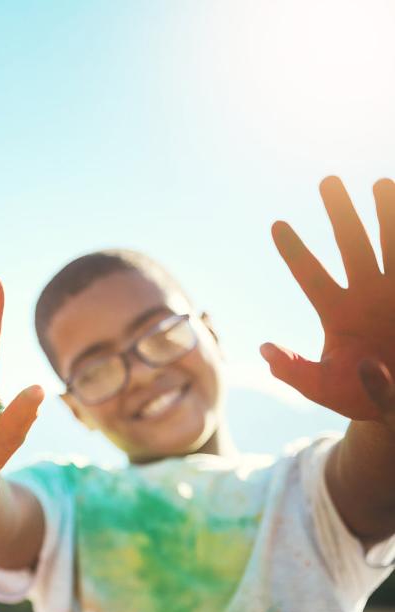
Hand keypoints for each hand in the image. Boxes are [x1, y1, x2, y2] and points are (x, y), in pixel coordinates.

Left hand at [263, 177, 394, 421]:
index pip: (311, 276)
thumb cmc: (362, 396)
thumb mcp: (324, 388)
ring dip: (389, 214)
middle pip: (352, 246)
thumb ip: (295, 372)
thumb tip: (265, 350)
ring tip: (381, 182)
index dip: (295, 251)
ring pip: (393, 245)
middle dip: (341, 214)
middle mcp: (368, 294)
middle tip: (327, 181)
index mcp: (338, 313)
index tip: (276, 224)